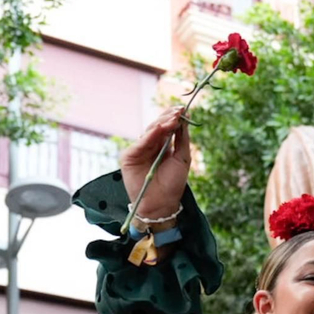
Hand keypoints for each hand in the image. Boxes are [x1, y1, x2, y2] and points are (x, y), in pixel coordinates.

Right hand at [120, 107, 190, 221]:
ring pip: (149, 131)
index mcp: (161, 146)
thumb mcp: (182, 159)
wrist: (161, 204)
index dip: (173, 117)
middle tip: (178, 112)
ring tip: (173, 119)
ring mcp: (138, 150)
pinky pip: (140, 143)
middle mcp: (149, 146)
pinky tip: (160, 128)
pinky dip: (150, 135)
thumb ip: (182, 139)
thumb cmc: (173, 184)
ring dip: (161, 124)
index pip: (166, 127)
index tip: (183, 109)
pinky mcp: (129, 157)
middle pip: (157, 126)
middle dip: (168, 118)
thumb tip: (184, 120)